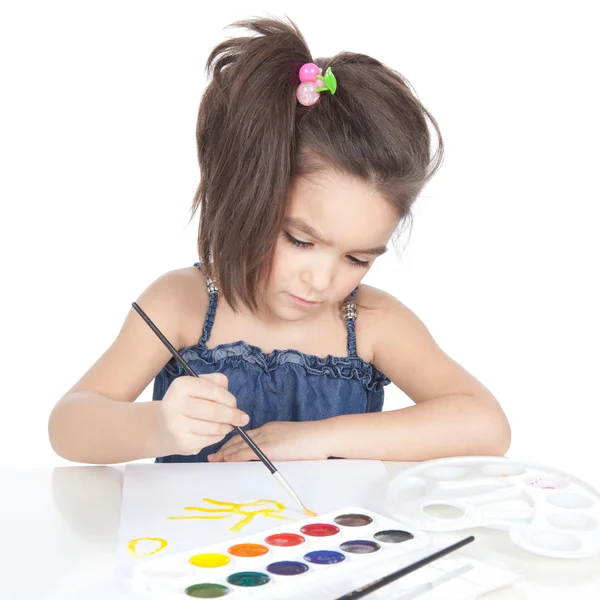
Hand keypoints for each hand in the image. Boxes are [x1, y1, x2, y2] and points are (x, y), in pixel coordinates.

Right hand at [157, 373, 248, 455]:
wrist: (163, 425)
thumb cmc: (187, 402)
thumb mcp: (199, 385)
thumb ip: (217, 383)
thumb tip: (232, 402)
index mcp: (182, 385)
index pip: (214, 391)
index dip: (230, 400)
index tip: (236, 405)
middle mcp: (176, 404)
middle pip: (214, 411)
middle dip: (233, 416)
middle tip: (242, 419)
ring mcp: (177, 425)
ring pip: (213, 428)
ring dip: (226, 427)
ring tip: (229, 425)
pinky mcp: (182, 442)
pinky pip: (209, 440)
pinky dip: (218, 437)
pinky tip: (216, 432)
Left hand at [207, 420, 328, 461]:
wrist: (323, 436)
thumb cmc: (313, 442)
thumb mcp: (291, 442)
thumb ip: (279, 447)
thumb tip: (272, 458)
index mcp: (271, 429)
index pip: (246, 436)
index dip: (232, 443)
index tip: (222, 449)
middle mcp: (266, 431)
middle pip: (239, 439)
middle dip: (224, 448)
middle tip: (211, 456)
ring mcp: (267, 438)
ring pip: (240, 445)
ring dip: (225, 453)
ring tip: (213, 460)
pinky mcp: (270, 448)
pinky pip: (248, 452)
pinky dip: (235, 456)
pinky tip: (226, 460)